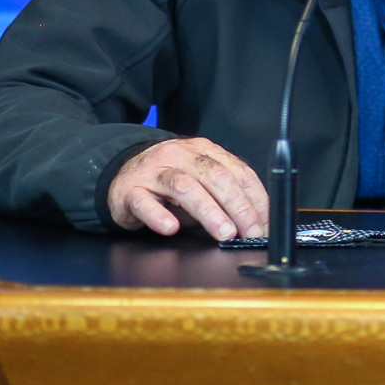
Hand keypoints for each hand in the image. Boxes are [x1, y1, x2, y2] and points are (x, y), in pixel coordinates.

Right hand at [107, 137, 268, 241]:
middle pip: (216, 177)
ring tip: (224, 232)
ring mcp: (153, 171)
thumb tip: (254, 223)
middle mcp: (180, 156)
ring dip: (209, 211)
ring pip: (185, 187)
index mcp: (204, 151)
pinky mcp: (129, 190)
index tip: (265, 223)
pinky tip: (171, 228)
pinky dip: (159, 215)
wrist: (119, 174)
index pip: (238, 171)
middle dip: (238, 206)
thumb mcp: (200, 182)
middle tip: (250, 231)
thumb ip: (223, 196)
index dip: (255, 198)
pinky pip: (144, 202)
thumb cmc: (167, 183)